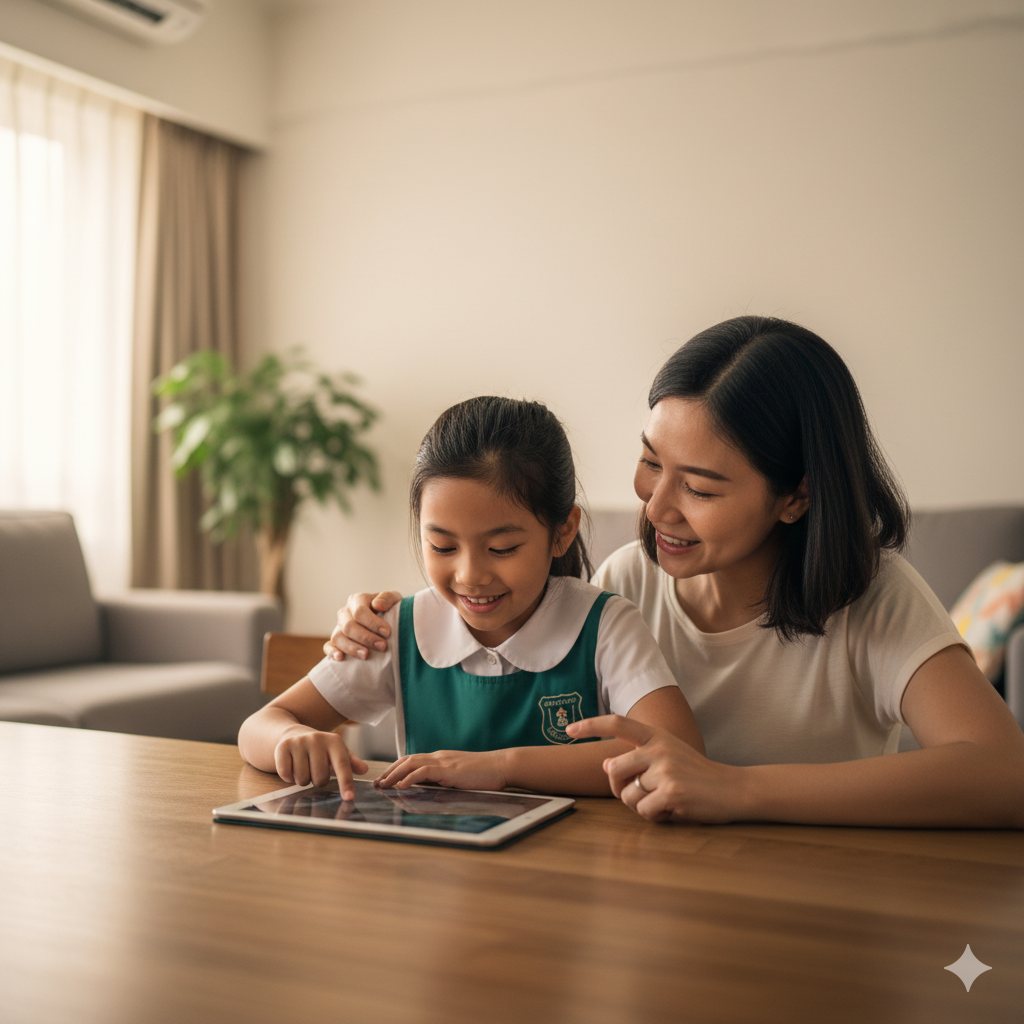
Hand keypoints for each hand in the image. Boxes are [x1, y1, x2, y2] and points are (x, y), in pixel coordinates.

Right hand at [273, 726, 368, 799]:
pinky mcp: (283, 747)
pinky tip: (291, 765)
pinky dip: (288, 777)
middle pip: (320, 778)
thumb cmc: (320, 748)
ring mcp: (299, 742)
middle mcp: (317, 739)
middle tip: (315, 769)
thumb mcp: (336, 751)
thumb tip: (364, 769)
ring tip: (303, 766)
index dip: (346, 783)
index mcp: (334, 741)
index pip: (342, 765)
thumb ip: (350, 762)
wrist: (293, 734)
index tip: (349, 797)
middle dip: (318, 781)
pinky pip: (286, 775)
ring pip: (303, 779)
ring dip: (303, 779)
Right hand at [323, 591, 402, 661]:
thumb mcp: (394, 599)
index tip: (387, 632)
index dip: (373, 622)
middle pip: (349, 626)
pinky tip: (341, 658)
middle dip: (366, 638)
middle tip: (383, 646)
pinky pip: (328, 647)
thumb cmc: (391, 609)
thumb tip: (377, 605)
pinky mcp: (336, 642)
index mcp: (357, 600)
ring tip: (366, 655)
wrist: (388, 622)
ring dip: (352, 647)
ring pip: (338, 637)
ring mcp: (339, 628)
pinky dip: (332, 652)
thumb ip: (387, 598)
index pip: (360, 611)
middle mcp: (345, 613)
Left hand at [374, 749, 509, 791]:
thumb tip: (430, 789)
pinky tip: (401, 785)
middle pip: (407, 759)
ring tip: (383, 784)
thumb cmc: (485, 774)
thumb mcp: (460, 776)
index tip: (385, 778)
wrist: (501, 766)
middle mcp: (439, 757)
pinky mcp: (449, 769)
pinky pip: (424, 771)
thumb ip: (445, 779)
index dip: (397, 768)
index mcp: (441, 759)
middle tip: (377, 782)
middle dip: (390, 770)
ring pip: (411, 763)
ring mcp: (444, 761)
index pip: (413, 760)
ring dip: (394, 773)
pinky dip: (410, 777)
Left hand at [566, 715, 745, 823]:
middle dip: (618, 788)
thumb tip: (606, 763)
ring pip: (627, 794)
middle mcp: (658, 748)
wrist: (733, 789)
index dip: (590, 725)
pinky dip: (653, 816)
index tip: (568, 730)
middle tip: (639, 794)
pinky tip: (671, 810)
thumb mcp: (668, 755)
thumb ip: (638, 756)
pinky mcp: (671, 792)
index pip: (616, 723)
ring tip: (662, 801)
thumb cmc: (696, 775)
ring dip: (639, 805)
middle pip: (612, 769)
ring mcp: (664, 769)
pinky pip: (643, 811)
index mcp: (656, 735)